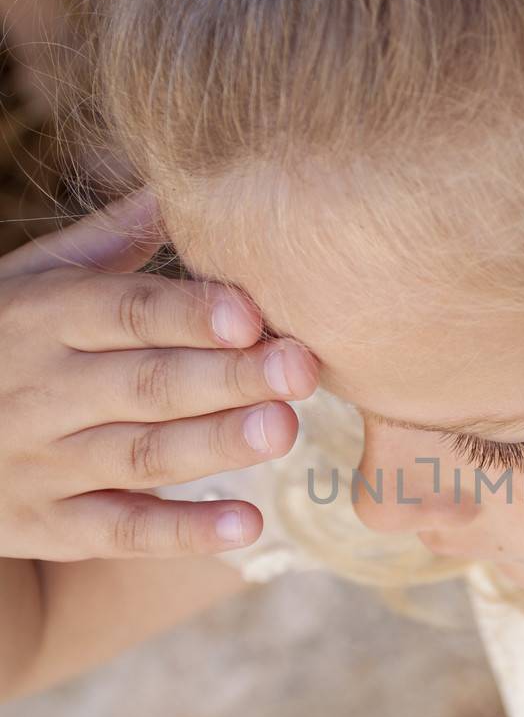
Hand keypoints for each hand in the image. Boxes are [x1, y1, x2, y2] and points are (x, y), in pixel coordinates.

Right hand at [0, 190, 318, 562]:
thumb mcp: (29, 283)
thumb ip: (105, 244)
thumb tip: (177, 184)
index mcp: (44, 318)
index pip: (124, 312)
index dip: (189, 313)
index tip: (252, 312)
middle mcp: (43, 391)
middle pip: (147, 383)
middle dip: (228, 377)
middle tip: (301, 369)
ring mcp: (45, 462)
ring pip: (141, 455)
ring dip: (216, 444)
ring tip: (282, 430)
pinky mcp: (52, 525)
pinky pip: (122, 532)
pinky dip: (183, 531)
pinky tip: (247, 524)